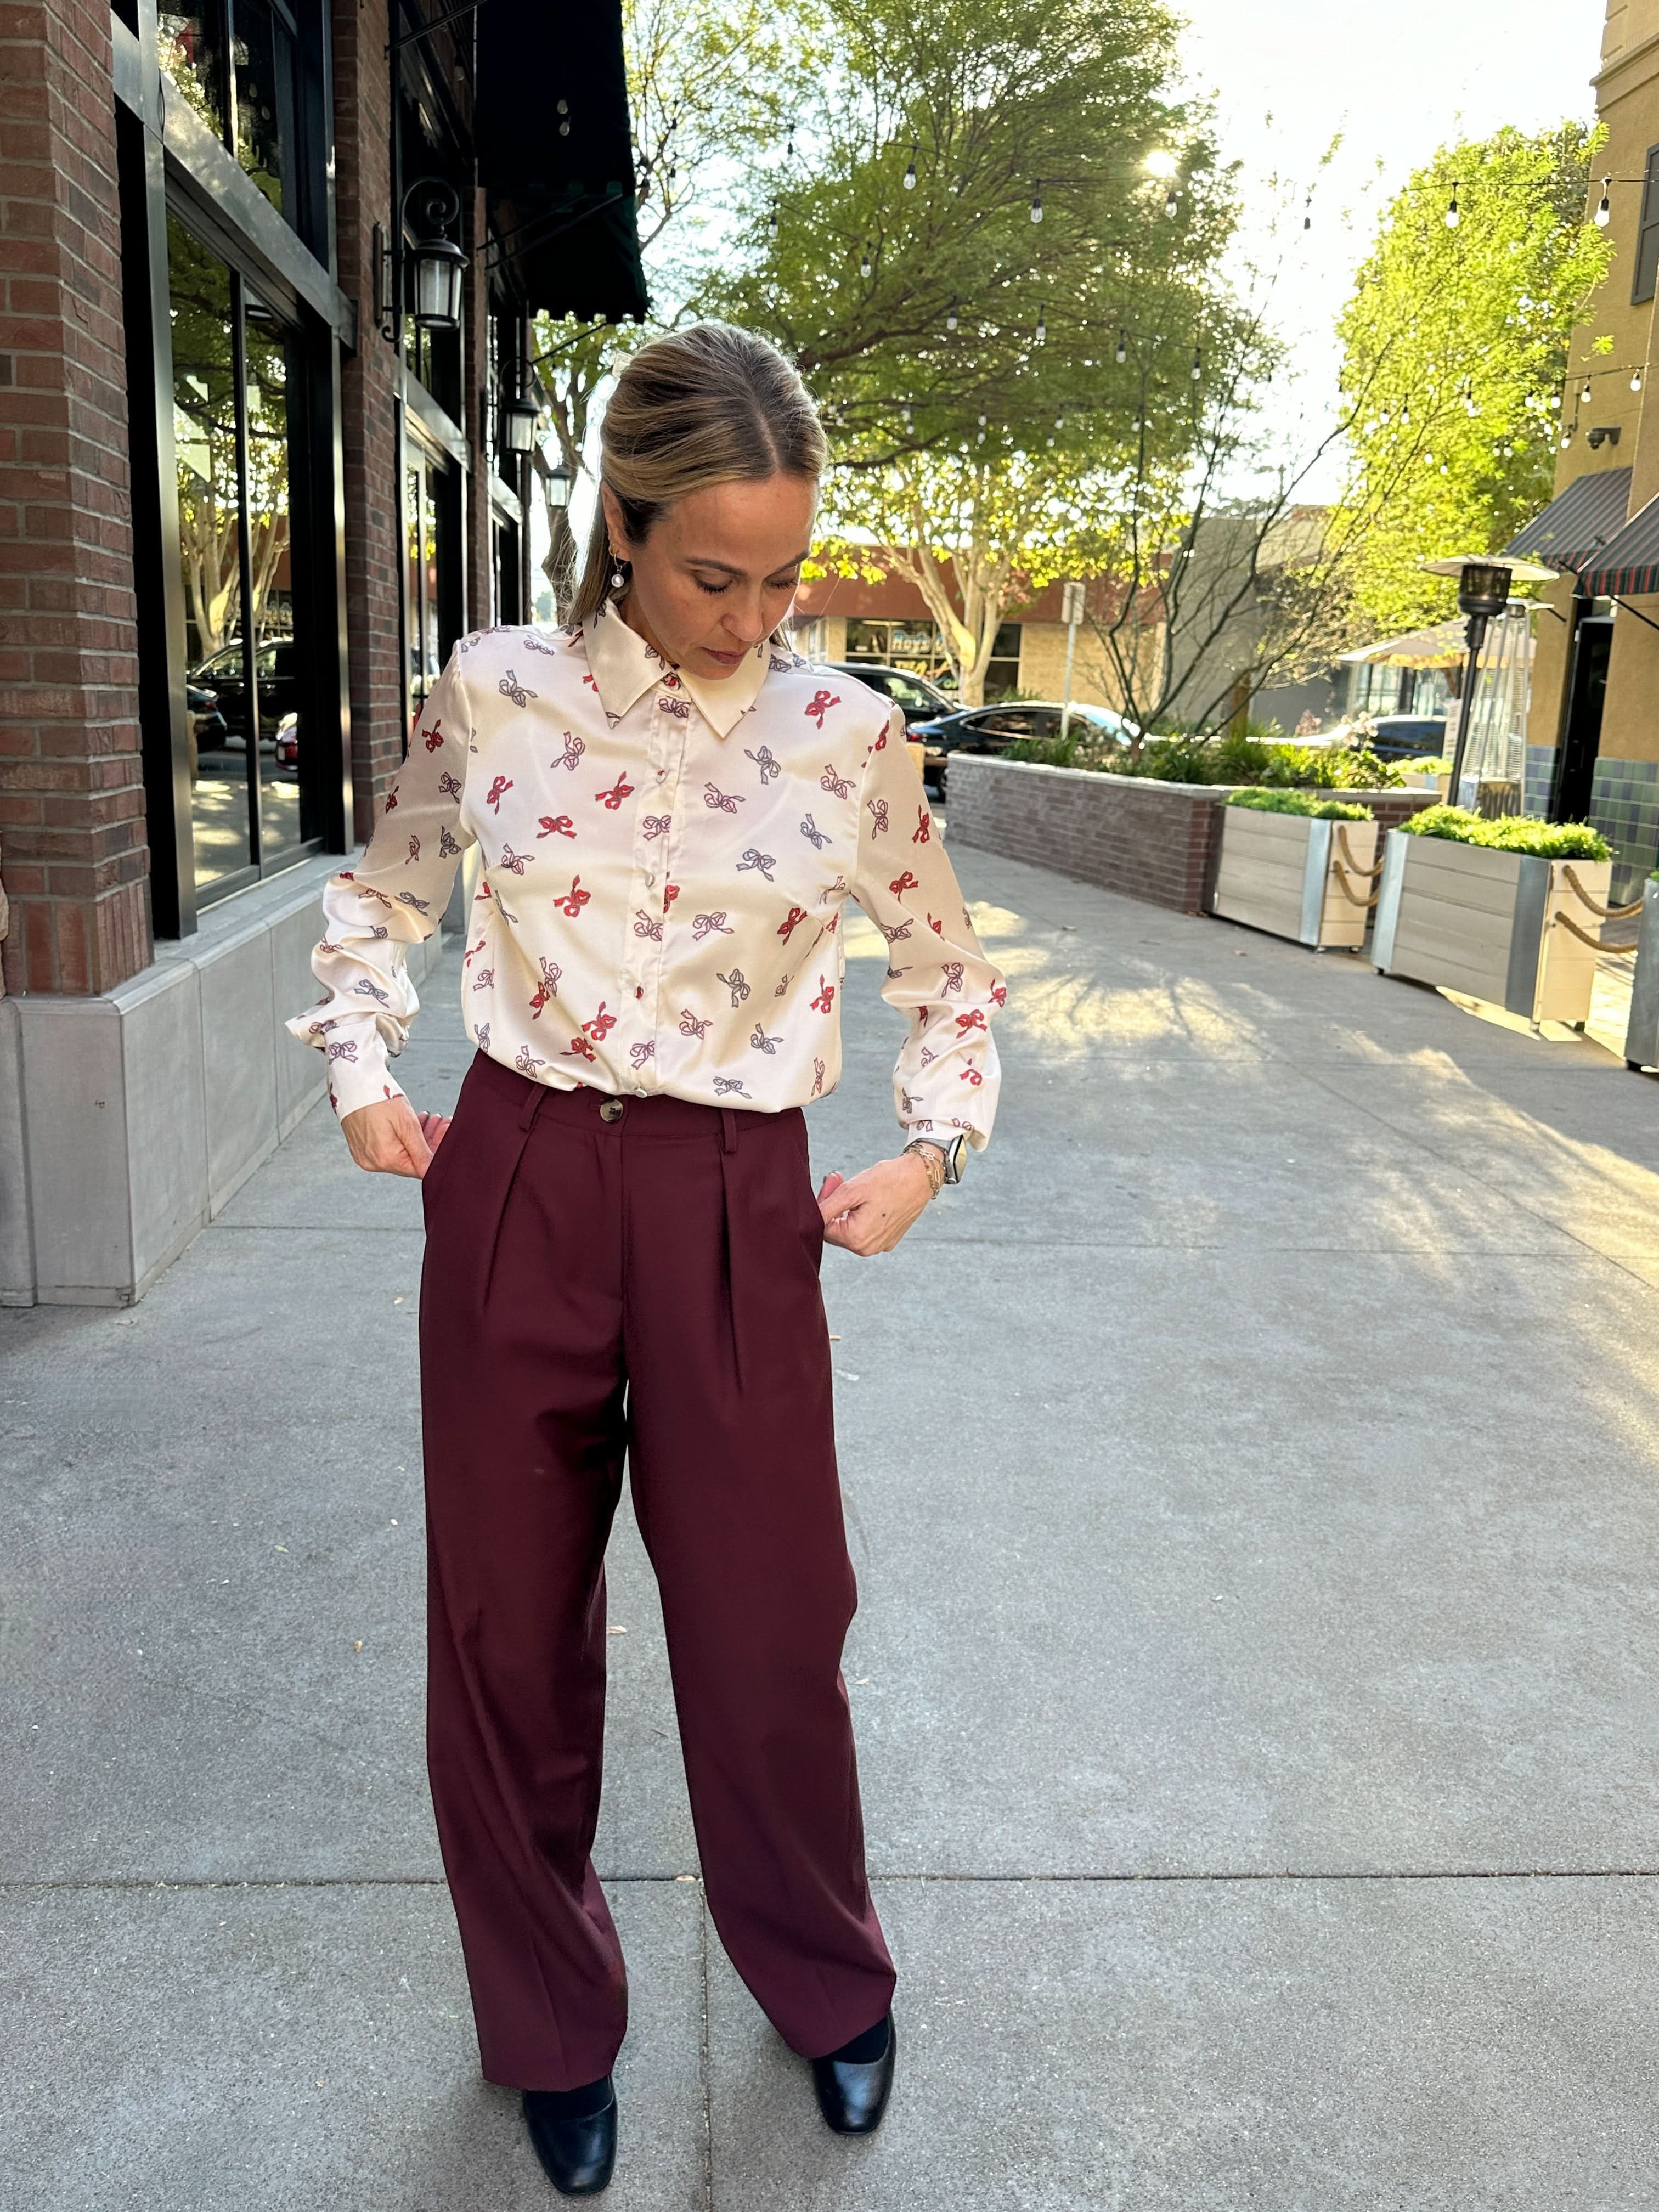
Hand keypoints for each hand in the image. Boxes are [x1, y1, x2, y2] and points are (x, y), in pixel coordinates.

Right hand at [339, 1096, 449, 1177]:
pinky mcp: (362, 1149)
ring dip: (418, 1138)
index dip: (437, 1152)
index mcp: (385, 1159)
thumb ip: (421, 1151)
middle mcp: (373, 1162)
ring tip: (428, 1119)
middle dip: (429, 1142)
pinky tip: (412, 1123)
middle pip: (411, 1160)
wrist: (352, 1083)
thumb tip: (430, 1171)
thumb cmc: (377, 1097)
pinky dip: (402, 1138)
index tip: (446, 1133)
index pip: (420, 1168)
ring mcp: (366, 1156)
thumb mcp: (406, 1122)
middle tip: (441, 1123)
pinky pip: (389, 1149)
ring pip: (402, 1153)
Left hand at [816, 1153, 934, 1255]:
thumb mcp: (853, 1189)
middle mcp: (867, 1248)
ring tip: (856, 1188)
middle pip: (836, 1230)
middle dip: (834, 1206)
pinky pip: (865, 1229)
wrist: (922, 1177)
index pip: (823, 1226)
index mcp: (857, 1238)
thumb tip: (809, 1217)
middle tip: (839, 1180)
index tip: (832, 1181)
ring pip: (849, 1230)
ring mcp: (879, 1245)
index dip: (823, 1203)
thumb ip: (828, 1206)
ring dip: (847, 1209)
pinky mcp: (888, 1239)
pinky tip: (869, 1198)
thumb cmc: (890, 1180)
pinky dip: (862, 1214)